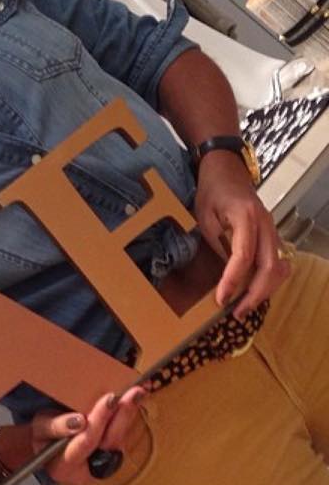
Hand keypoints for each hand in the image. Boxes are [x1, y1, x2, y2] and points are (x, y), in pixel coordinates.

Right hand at [32, 388, 145, 484]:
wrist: (45, 444)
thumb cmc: (41, 436)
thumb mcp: (40, 428)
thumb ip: (56, 426)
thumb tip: (78, 421)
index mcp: (64, 468)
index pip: (85, 443)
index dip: (98, 421)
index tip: (108, 400)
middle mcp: (86, 472)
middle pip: (108, 443)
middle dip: (121, 417)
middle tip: (132, 394)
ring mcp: (100, 465)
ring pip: (118, 440)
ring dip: (129, 415)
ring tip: (137, 393)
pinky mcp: (109, 456)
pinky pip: (120, 436)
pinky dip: (127, 417)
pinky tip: (134, 400)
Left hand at [193, 152, 289, 317]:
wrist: (227, 171)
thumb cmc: (212, 193)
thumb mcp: (205, 217)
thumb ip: (218, 243)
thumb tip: (225, 274)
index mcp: (246, 216)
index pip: (244, 255)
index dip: (233, 280)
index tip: (221, 299)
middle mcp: (266, 224)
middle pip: (270, 266)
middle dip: (254, 294)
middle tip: (236, 313)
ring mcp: (272, 230)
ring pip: (280, 267)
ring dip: (264, 291)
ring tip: (243, 308)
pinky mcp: (271, 236)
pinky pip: (277, 263)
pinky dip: (268, 282)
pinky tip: (252, 293)